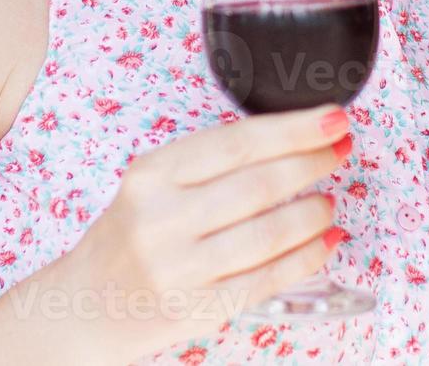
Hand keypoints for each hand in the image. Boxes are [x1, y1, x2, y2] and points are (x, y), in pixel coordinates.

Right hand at [52, 103, 351, 361]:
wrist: (88, 303)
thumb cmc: (133, 233)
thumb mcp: (152, 183)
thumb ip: (210, 163)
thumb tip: (291, 139)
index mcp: (151, 175)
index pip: (236, 143)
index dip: (293, 129)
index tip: (331, 118)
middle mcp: (161, 219)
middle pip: (258, 184)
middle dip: (312, 163)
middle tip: (340, 149)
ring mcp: (178, 268)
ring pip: (268, 234)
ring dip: (312, 214)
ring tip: (328, 202)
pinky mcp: (196, 309)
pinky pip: (266, 279)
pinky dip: (306, 258)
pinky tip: (324, 241)